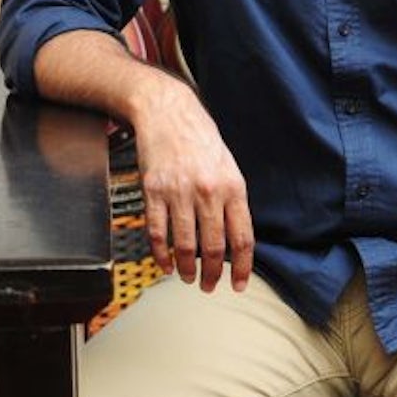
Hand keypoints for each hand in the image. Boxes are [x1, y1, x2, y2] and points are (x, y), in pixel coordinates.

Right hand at [130, 77, 253, 292]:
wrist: (167, 111)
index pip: (242, 238)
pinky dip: (161, 255)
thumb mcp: (227, 166)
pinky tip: (166, 264)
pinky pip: (158, 232)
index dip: (242, 268)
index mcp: (232, 186)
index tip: (238, 284)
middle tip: (208, 286)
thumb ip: (231, 200)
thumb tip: (234, 240)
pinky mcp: (154, 190)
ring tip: (188, 278)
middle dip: (212, 275)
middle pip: (214, 247)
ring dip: (187, 269)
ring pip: (185, 245)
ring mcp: (179, 191)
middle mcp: (208, 191)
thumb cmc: (199, 138)